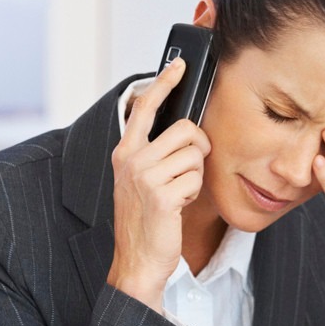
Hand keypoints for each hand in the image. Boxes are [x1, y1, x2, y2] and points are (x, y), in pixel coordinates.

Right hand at [107, 58, 210, 311]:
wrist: (138, 260)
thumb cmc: (147, 221)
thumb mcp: (143, 180)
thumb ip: (157, 153)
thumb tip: (187, 131)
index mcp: (125, 152)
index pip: (145, 107)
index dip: (164, 83)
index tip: (180, 65)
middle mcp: (131, 159)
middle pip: (186, 130)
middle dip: (199, 149)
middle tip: (188, 171)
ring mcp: (144, 177)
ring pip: (195, 155)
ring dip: (195, 176)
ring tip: (178, 194)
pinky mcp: (161, 195)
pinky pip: (195, 179)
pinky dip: (194, 193)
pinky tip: (178, 206)